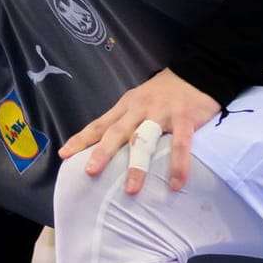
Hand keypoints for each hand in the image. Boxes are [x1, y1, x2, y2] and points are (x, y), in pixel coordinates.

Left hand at [58, 68, 220, 193]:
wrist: (198, 72)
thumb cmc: (166, 92)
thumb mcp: (140, 100)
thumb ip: (125, 120)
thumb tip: (105, 145)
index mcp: (126, 105)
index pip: (100, 124)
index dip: (81, 139)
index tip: (64, 154)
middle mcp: (140, 108)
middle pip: (117, 132)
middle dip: (103, 152)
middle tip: (90, 172)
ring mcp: (162, 113)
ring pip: (145, 140)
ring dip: (138, 166)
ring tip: (131, 190)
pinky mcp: (185, 119)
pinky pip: (180, 145)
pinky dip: (178, 165)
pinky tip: (176, 184)